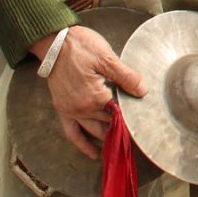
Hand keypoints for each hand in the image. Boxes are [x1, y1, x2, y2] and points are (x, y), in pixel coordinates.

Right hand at [36, 26, 145, 159]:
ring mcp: (71, 111)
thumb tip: (142, 91)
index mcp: (96, 97)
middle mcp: (82, 108)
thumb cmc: (81, 47)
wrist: (55, 43)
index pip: (119, 113)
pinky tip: (93, 153)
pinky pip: (72, 133)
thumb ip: (126, 77)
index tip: (142, 121)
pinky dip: (82, 144)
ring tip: (120, 143)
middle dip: (120, 127)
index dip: (131, 116)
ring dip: (105, 138)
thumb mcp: (107, 58)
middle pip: (107, 123)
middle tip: (135, 133)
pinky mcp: (62, 109)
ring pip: (92, 131)